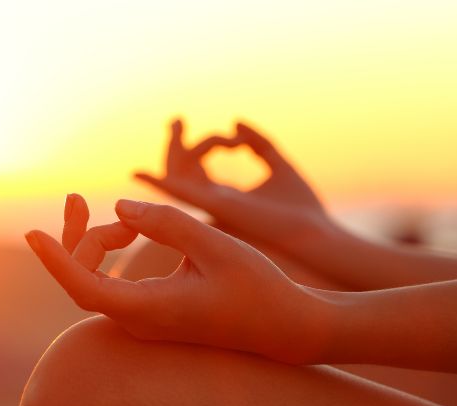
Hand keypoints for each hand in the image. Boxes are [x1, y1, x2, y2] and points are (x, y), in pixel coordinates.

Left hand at [25, 194, 324, 363]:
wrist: (285, 326)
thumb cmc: (257, 288)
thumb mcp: (214, 246)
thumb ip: (166, 223)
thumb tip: (121, 206)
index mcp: (148, 310)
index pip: (82, 286)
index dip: (55, 258)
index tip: (31, 233)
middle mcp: (137, 321)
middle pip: (82, 277)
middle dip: (79, 235)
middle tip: (75, 197)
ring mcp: (142, 320)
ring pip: (95, 279)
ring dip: (101, 241)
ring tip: (131, 219)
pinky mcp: (150, 313)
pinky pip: (111, 283)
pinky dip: (111, 254)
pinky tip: (127, 231)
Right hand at [135, 120, 336, 252]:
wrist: (316, 233)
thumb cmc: (302, 208)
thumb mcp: (278, 164)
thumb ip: (258, 143)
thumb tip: (235, 121)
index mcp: (225, 197)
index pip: (197, 171)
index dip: (203, 145)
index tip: (233, 137)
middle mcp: (212, 204)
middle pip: (180, 173)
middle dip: (176, 145)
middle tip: (178, 120)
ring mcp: (212, 207)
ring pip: (178, 177)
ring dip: (177, 148)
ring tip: (179, 123)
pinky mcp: (217, 208)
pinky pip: (180, 194)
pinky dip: (159, 184)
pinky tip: (140, 174)